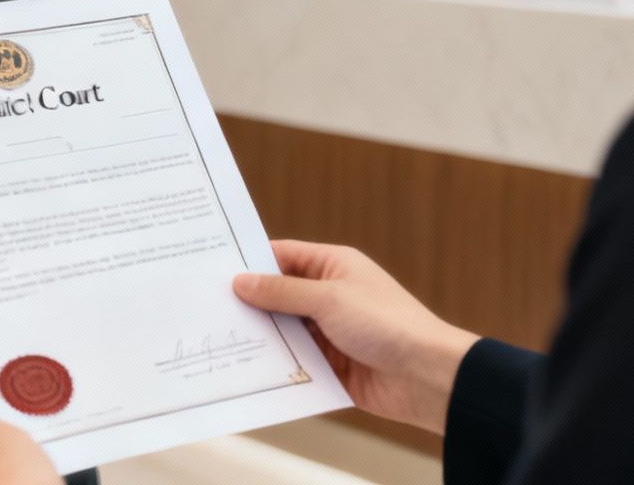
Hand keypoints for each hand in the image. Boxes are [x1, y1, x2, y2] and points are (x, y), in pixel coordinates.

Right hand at [234, 240, 478, 433]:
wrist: (427, 377)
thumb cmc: (387, 324)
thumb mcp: (328, 299)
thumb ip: (282, 292)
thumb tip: (241, 281)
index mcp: (333, 266)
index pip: (283, 256)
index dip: (250, 262)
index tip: (213, 269)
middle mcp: (329, 296)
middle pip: (279, 296)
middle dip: (249, 303)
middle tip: (206, 307)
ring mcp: (330, 332)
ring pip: (284, 331)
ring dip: (261, 337)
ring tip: (217, 339)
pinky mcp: (331, 366)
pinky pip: (295, 361)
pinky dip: (277, 365)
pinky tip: (247, 369)